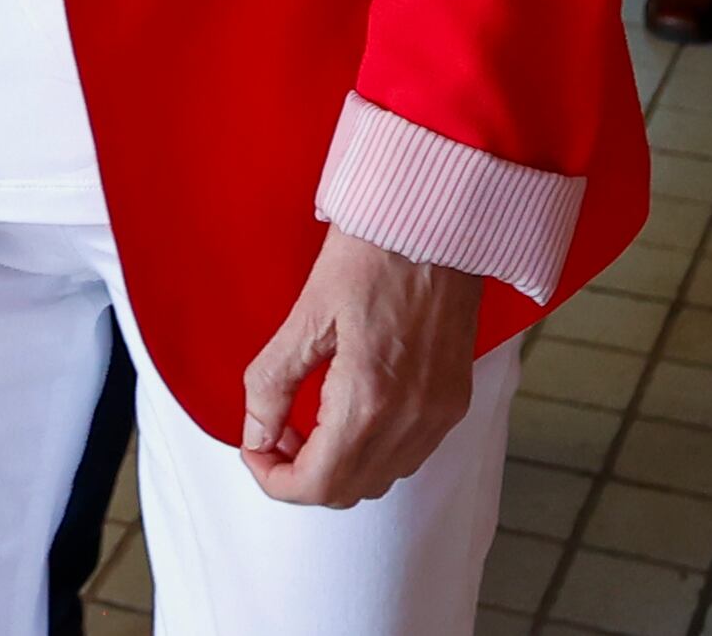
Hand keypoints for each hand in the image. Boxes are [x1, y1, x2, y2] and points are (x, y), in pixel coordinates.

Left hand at [238, 230, 480, 507]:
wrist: (438, 220)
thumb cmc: (373, 250)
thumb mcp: (307, 312)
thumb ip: (274, 382)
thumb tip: (255, 433)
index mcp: (369, 398)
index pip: (317, 484)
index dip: (273, 480)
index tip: (255, 451)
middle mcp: (412, 418)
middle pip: (347, 491)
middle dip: (301, 474)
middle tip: (275, 430)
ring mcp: (439, 413)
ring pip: (380, 479)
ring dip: (337, 466)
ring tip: (308, 418)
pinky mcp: (456, 399)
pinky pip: (409, 454)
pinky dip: (372, 450)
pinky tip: (350, 410)